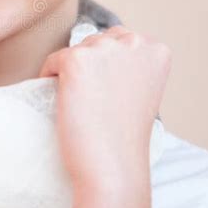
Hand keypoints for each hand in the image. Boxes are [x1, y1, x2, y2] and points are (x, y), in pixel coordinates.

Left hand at [38, 25, 171, 192]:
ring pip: (76, 51)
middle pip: (97, 41)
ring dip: (70, 73)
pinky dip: (49, 78)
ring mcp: (105, 49)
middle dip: (89, 67)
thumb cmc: (124, 137)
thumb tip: (101, 52)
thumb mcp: (142, 93)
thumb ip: (129, 66)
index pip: (121, 40)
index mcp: (157, 50)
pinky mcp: (76, 59)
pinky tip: (60, 100)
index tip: (108, 94)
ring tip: (78, 104)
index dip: (108, 66)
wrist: (113, 168)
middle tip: (89, 102)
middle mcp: (135, 43)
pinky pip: (53, 61)